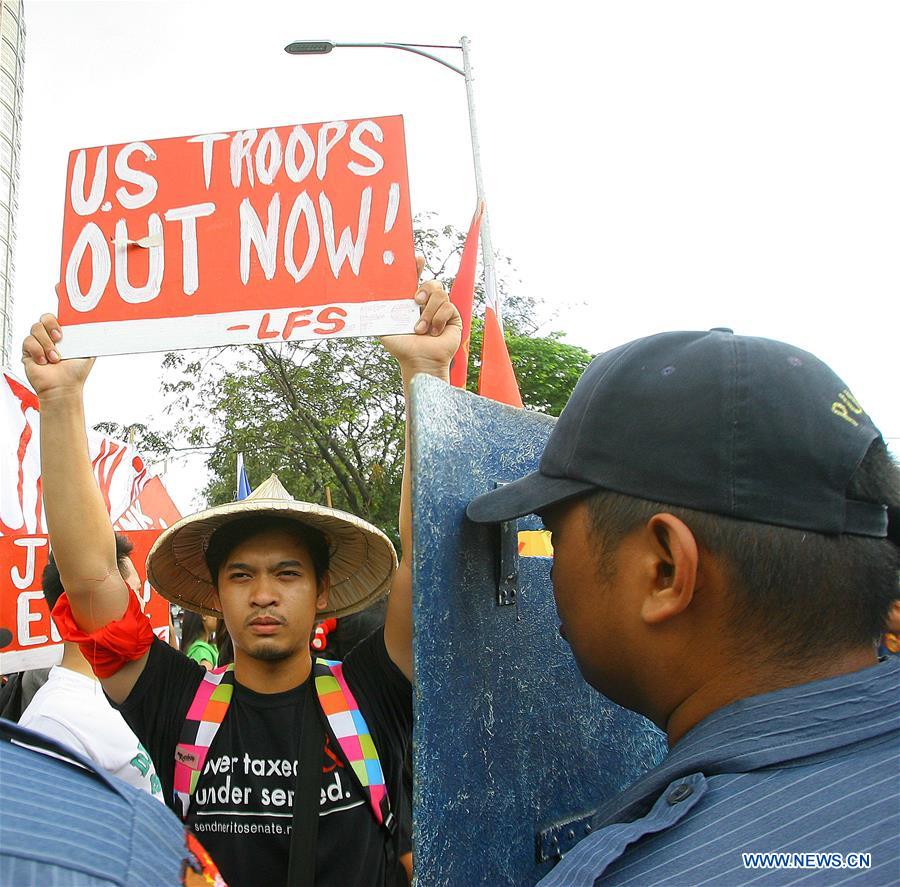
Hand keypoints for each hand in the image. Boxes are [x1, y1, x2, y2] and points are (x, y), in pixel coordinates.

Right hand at [21, 313, 94, 397]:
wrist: (63, 387)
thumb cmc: (75, 373)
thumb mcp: (88, 353)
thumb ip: (90, 339)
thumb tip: (97, 328)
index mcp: (65, 335)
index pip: (59, 317)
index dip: (60, 315)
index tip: (64, 321)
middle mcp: (51, 337)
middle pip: (44, 318)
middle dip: (51, 325)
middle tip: (59, 338)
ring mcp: (39, 343)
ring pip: (36, 329)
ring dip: (47, 344)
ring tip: (55, 358)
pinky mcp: (28, 351)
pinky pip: (29, 342)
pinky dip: (38, 352)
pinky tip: (44, 361)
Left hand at [380, 257, 461, 375]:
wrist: (419, 361)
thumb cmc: (402, 348)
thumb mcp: (384, 328)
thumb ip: (377, 314)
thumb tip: (363, 301)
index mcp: (411, 303)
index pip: (416, 280)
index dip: (417, 267)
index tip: (417, 259)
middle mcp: (427, 305)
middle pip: (432, 282)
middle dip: (425, 289)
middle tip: (416, 302)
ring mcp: (440, 310)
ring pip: (440, 294)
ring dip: (428, 313)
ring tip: (421, 329)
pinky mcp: (452, 317)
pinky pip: (448, 307)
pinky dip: (438, 320)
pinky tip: (434, 332)